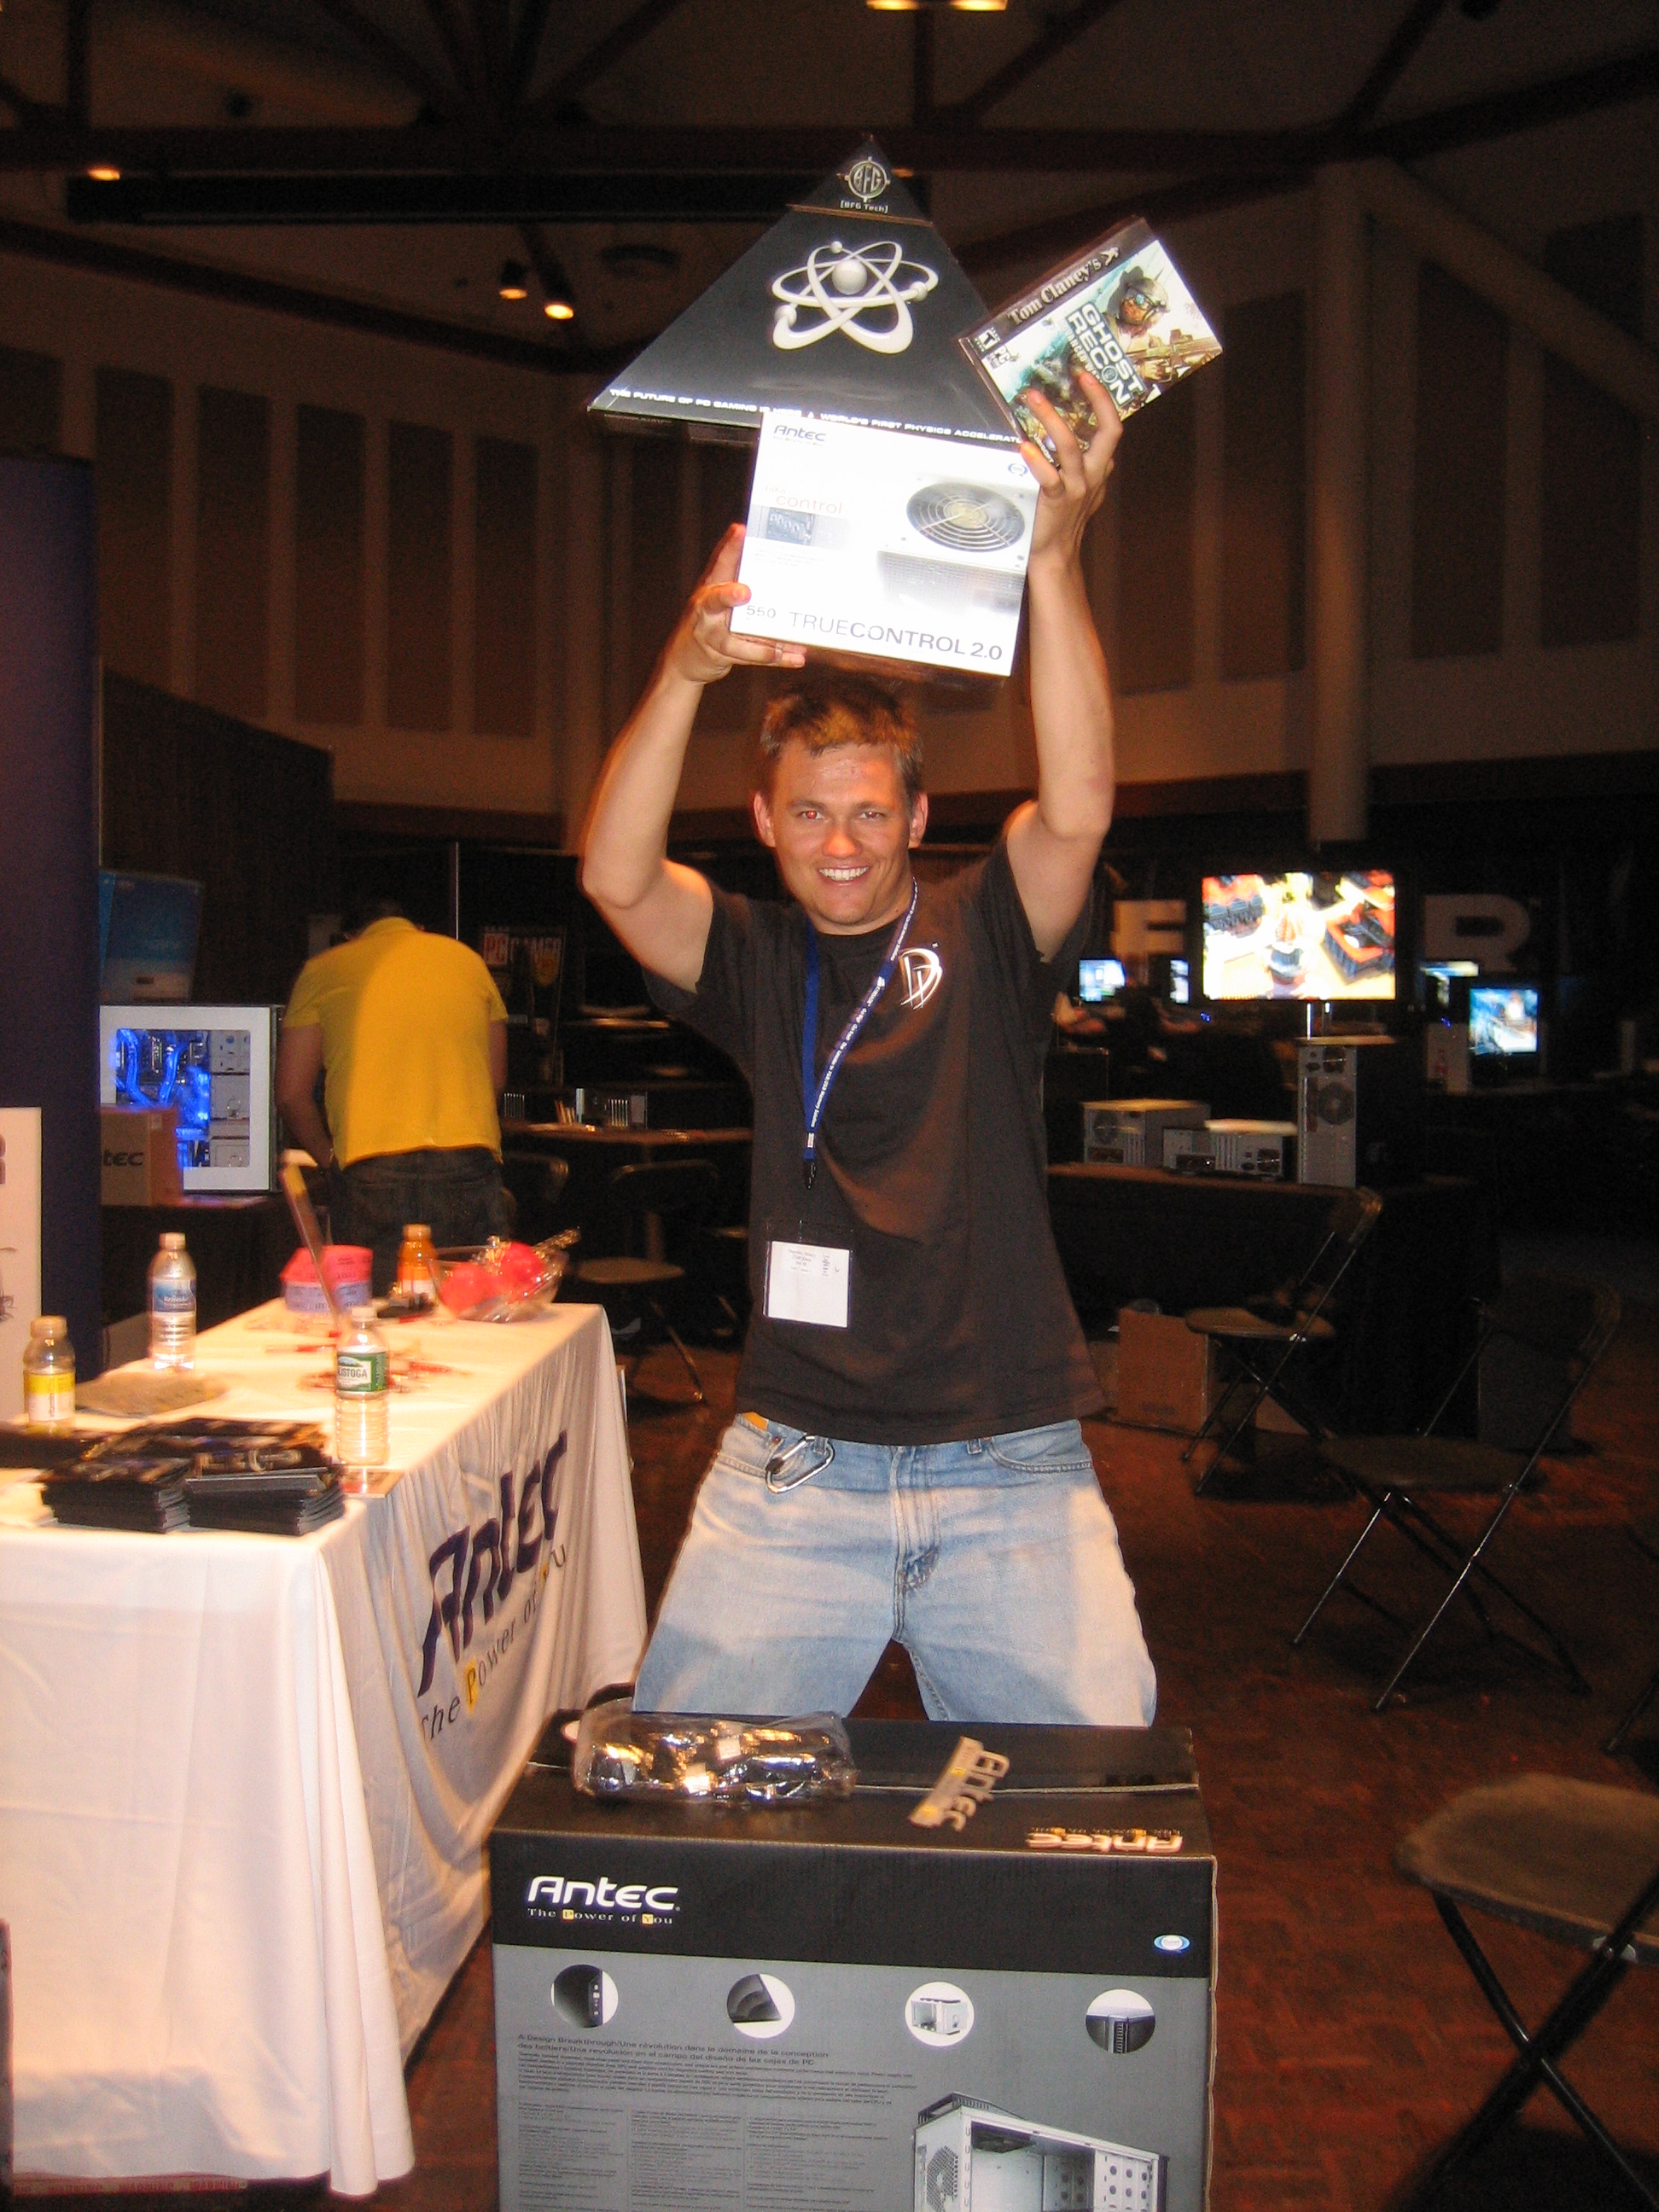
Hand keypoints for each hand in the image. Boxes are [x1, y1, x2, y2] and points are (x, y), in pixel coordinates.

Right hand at [666, 524, 807, 685]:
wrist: (684, 659)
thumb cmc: (708, 620)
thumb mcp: (718, 595)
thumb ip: (737, 577)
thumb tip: (770, 555)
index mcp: (710, 587)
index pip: (719, 563)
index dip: (729, 546)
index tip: (741, 531)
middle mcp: (707, 609)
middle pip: (715, 600)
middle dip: (729, 596)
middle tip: (744, 592)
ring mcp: (710, 634)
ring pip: (734, 641)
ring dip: (760, 645)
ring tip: (784, 644)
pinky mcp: (719, 655)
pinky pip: (750, 658)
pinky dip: (776, 658)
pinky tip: (796, 658)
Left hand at [1019, 370, 1121, 574]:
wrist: (1055, 555)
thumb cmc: (1062, 520)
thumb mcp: (1082, 490)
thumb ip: (1086, 467)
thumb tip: (1080, 440)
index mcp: (1099, 469)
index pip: (1111, 429)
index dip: (1103, 401)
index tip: (1087, 376)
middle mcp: (1093, 475)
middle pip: (1108, 432)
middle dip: (1097, 401)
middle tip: (1078, 377)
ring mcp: (1077, 488)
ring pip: (1070, 447)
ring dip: (1052, 419)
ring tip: (1035, 399)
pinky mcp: (1057, 502)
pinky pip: (1049, 477)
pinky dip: (1036, 460)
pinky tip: (1024, 446)